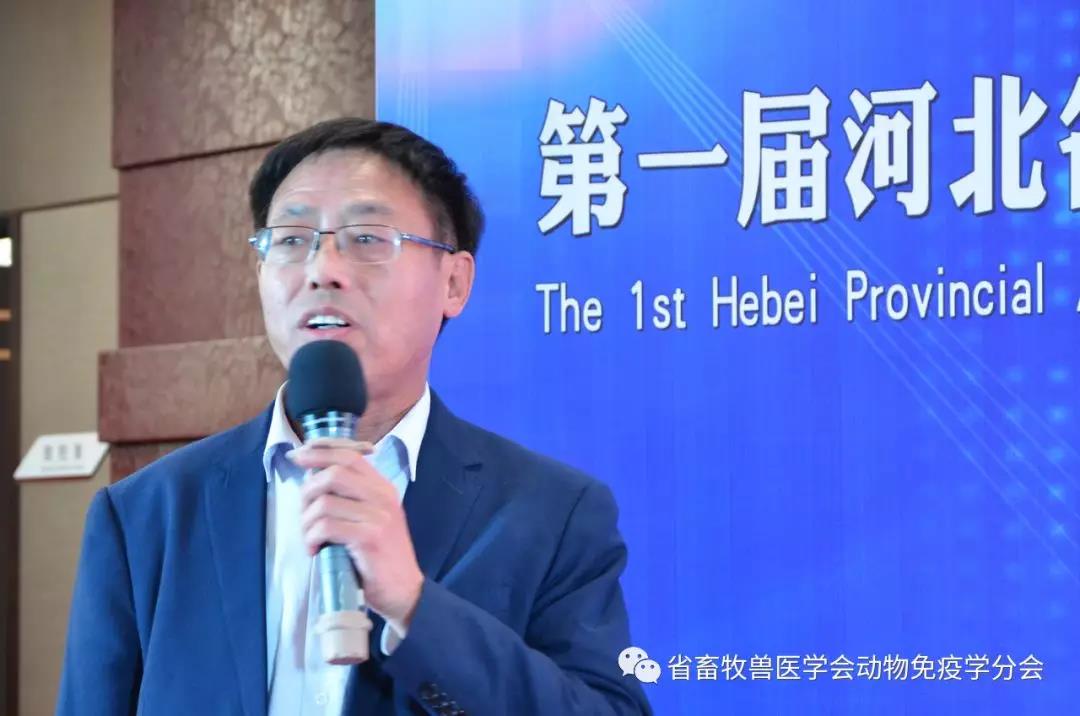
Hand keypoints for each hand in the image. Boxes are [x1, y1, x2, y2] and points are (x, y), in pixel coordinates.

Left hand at [290, 444, 423, 631]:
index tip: (298, 456)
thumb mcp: (374, 519)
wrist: (405, 592)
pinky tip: (315, 550)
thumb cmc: (381, 558)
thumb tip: (314, 479)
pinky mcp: (370, 538)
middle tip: (304, 514)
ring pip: (325, 503)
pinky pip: (327, 526)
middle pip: (333, 473)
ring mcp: (378, 517)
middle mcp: (383, 497)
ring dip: (306, 522)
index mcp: (384, 488)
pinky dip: (312, 538)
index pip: (349, 456)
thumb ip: (352, 498)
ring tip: (310, 539)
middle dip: (307, 492)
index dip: (319, 452)